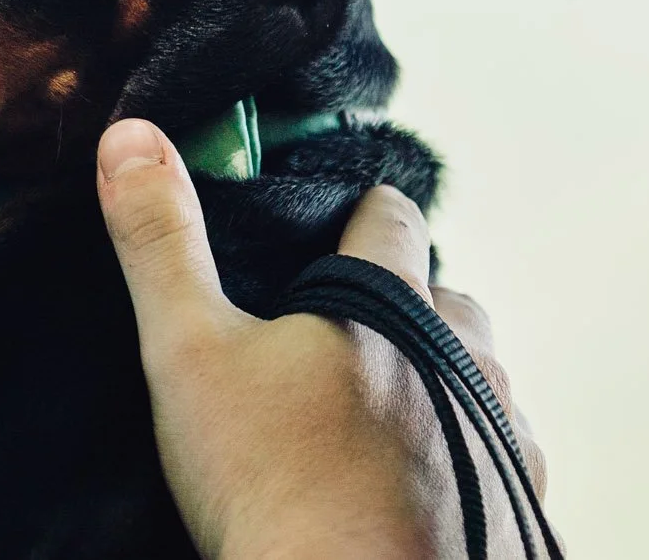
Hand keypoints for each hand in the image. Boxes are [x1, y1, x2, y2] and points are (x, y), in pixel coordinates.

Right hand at [95, 119, 542, 559]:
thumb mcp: (187, 351)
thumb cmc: (270, 486)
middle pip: (442, 300)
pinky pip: (496, 463)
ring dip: (436, 388)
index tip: (322, 235)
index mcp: (392, 302)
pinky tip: (404, 491)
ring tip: (365, 426)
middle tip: (329, 346)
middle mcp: (468, 360)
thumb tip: (130, 136)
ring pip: (476, 383)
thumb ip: (161, 241)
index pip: (391, 215)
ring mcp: (504, 440)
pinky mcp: (518, 513)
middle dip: (399, 309)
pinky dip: (458, 464)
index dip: (354, 216)